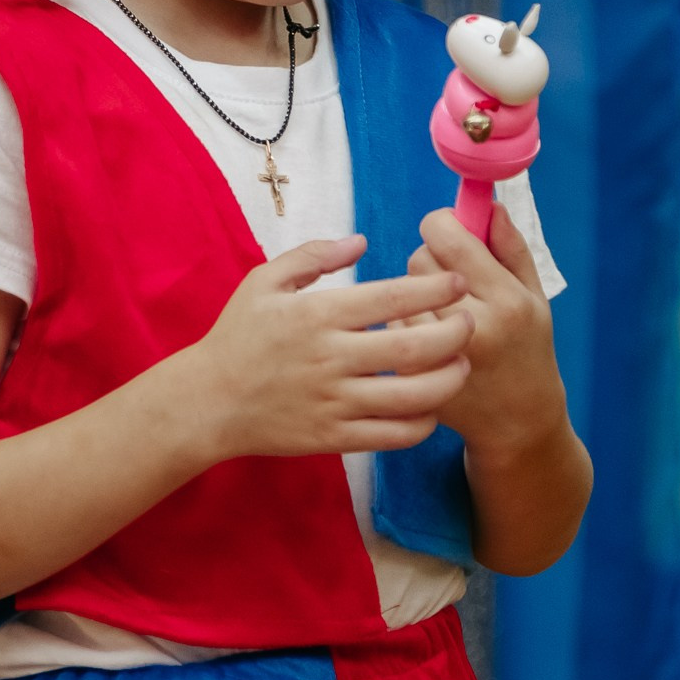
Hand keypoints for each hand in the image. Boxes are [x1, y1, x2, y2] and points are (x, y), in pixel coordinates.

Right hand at [173, 236, 472, 461]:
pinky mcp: (335, 437)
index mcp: (317, 315)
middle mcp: (331, 358)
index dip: (435, 289)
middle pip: (413, 348)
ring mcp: (334, 402)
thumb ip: (312, 256)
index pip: (391, 299)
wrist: (208, 402)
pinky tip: (430, 405)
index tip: (457, 282)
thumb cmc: (237, 336)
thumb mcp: (263, 281)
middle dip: (455, 332)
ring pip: (412, 396)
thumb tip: (361, 242)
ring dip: (449, 379)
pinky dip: (423, 422)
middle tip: (471, 321)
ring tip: (462, 364)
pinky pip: (394, 434)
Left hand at [409, 204, 565, 455]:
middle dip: (430, 259)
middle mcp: (470, 326)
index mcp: (505, 301)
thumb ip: (511, 246)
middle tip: (451, 280)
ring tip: (441, 313)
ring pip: (399, 292)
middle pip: (418, 258)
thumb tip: (486, 203)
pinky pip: (390, 325)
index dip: (441, 225)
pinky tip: (426, 339)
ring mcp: (436, 354)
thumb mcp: (535, 296)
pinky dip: (403, 324)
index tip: (447, 232)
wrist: (518, 423)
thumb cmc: (529, 350)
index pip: (445, 236)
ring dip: (413, 294)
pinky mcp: (411, 375)